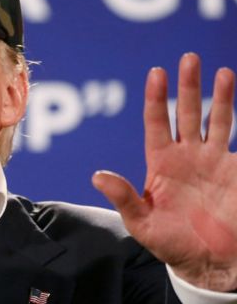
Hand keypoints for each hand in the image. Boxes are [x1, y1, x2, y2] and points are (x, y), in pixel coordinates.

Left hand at [93, 53, 236, 291]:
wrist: (209, 261)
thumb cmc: (171, 243)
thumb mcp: (141, 223)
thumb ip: (123, 197)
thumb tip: (96, 176)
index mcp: (161, 163)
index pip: (157, 122)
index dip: (157, 98)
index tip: (157, 73)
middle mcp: (186, 155)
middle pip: (186, 112)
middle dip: (187, 86)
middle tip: (188, 58)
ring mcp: (213, 160)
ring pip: (216, 119)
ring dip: (219, 95)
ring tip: (220, 70)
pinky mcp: (234, 169)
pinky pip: (235, 137)